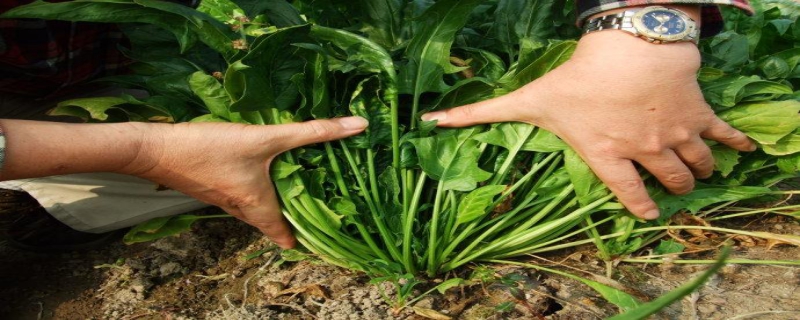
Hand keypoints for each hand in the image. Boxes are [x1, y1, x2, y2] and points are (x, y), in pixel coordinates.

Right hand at [121, 117, 367, 247]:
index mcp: (258, 207)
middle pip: (272, 223)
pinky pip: (242, 195)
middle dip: (294, 221)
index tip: (328, 239)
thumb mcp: (266, 138)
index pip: (285, 237)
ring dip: (276, 203)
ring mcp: (223, 199)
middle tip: (321, 210)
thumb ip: (313, 131)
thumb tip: (358, 125)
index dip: (307, 241)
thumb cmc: (211, 148)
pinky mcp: (211, 186)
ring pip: (256, 209)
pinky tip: (264, 171)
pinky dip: (258, 189)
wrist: (154, 149)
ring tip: (299, 190)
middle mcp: (241, 209)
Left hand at [422, 32, 754, 219]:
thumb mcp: (527, 100)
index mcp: (607, 156)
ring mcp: (676, 135)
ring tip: (701, 171)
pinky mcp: (699, 114)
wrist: (629, 48)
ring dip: (701, 170)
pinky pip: (725, 134)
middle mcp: (645, 153)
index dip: (640, 209)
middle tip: (675, 187)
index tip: (649, 215)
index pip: (627, 195)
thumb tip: (430, 122)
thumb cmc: (577, 80)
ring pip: (697, 164)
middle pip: (671, 182)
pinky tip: (749, 151)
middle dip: (675, 188)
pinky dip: (738, 144)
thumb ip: (480, 114)